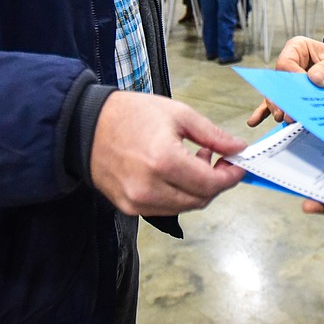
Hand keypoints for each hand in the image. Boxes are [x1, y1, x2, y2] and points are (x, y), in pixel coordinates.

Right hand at [90, 91, 245, 215]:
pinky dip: (178, 195)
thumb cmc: (130, 114)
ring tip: (193, 161)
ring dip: (197, 189)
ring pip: (185, 207)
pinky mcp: (128, 208)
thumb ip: (212, 134)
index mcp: (165, 161)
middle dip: (216, 182)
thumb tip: (238, 148)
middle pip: (200, 199)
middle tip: (216, 158)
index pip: (211, 184)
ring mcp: (137, 202)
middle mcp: (150, 188)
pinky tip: (175, 173)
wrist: (85, 126)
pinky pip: (165, 209)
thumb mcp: (178, 114)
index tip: (238, 164)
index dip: (230, 176)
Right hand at [246, 37, 323, 126]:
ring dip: (276, 107)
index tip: (300, 92)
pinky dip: (266, 112)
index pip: (286, 63)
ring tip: (280, 118)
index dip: (290, 78)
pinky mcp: (290, 92)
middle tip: (286, 114)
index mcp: (297, 48)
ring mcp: (288, 78)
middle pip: (277, 81)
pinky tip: (254, 121)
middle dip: (280, 98)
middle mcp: (289, 62)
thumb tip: (314, 80)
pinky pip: (277, 101)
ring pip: (276, 93)